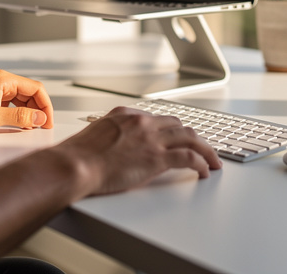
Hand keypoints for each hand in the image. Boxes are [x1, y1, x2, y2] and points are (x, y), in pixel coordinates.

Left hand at [0, 70, 54, 133]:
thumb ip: (19, 117)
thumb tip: (40, 118)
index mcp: (3, 79)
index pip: (36, 88)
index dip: (45, 106)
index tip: (47, 122)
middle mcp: (1, 79)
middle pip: (30, 92)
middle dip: (38, 109)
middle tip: (41, 127)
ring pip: (21, 97)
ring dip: (28, 111)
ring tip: (29, 127)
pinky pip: (11, 101)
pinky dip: (17, 112)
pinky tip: (16, 123)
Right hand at [51, 107, 221, 196]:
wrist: (73, 166)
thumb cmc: (76, 157)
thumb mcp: (92, 136)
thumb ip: (107, 135)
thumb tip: (109, 145)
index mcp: (125, 115)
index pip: (156, 118)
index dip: (170, 130)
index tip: (176, 137)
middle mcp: (142, 122)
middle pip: (178, 125)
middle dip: (192, 136)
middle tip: (201, 147)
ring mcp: (151, 139)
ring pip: (191, 137)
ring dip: (206, 149)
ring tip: (213, 160)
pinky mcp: (157, 158)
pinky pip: (189, 158)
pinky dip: (202, 163)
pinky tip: (205, 171)